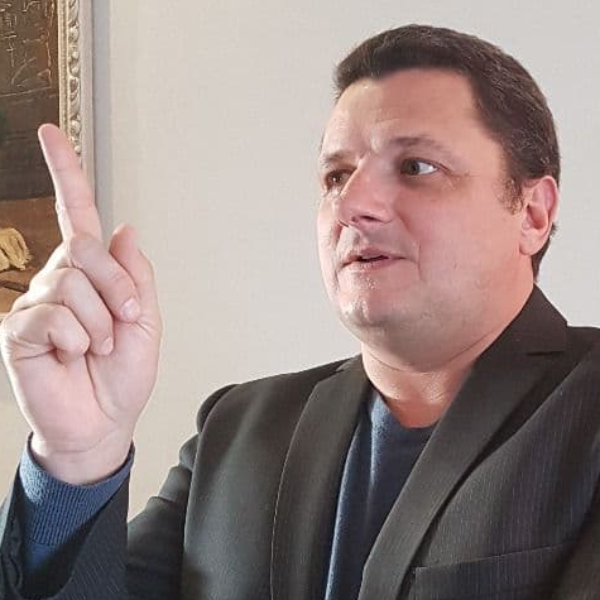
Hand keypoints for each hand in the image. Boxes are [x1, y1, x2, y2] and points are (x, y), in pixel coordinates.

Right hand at [0, 124, 161, 483]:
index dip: (66, 173)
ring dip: (99, 322)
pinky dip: (77, 339)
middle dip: (117, 288)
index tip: (51, 134)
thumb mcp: (146, 320)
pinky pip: (54, 315)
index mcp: (92, 274)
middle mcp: (61, 280)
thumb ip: (135, 274)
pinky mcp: (19, 329)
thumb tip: (125, 228)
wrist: (104, 419)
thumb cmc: (122, 374)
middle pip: (86, 248)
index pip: (78, 215)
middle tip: (123, 321)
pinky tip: (73, 355)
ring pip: (72, 284)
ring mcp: (38, 303)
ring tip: (96, 347)